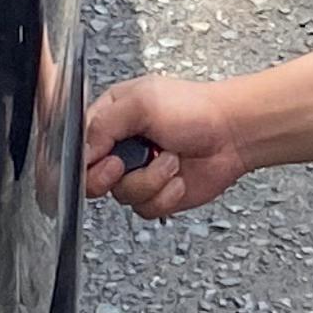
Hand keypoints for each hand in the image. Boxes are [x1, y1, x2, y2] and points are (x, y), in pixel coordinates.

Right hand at [84, 73, 251, 220]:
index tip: (102, 158)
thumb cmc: (196, 109)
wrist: (233, 134)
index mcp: (111, 116)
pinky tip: (178, 179)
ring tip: (170, 161)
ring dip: (150, 181)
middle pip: (92, 178)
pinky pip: (145, 209)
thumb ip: (105, 124)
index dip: (84, 159)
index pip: (78, 145)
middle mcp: (122, 146)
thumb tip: (83, 150)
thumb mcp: (143, 103)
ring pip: (121, 196)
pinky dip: (165, 196)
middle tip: (124, 165)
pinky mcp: (157, 194)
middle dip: (111, 176)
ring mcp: (139, 172)